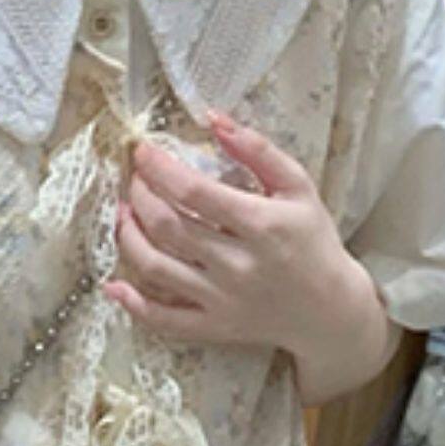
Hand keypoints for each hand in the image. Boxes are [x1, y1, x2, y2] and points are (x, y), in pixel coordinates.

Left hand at [109, 112, 392, 402]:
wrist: (331, 310)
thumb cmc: (313, 241)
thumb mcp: (298, 187)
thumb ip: (258, 150)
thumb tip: (214, 118)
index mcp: (261, 225)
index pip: (193, 191)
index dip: (158, 168)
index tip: (142, 151)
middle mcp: (237, 265)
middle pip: (168, 226)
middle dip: (140, 196)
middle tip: (135, 180)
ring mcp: (222, 300)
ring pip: (156, 268)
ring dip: (128, 237)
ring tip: (124, 214)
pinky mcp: (214, 327)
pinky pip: (163, 320)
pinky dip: (132, 304)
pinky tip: (113, 285)